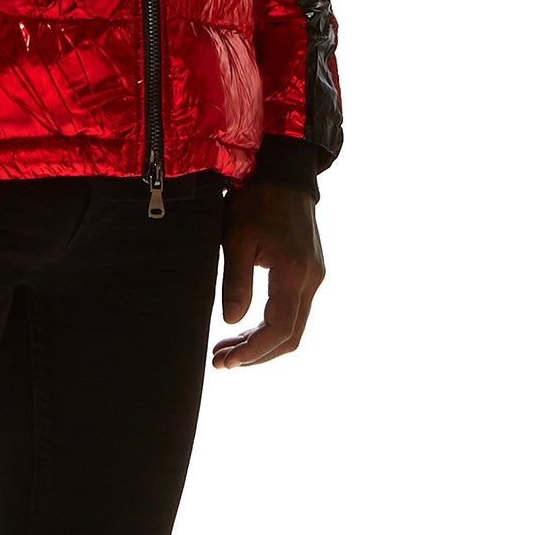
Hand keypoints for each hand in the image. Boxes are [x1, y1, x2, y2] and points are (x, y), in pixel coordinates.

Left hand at [212, 180, 325, 369]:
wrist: (283, 173)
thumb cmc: (256, 200)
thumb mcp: (237, 239)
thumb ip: (236, 282)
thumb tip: (232, 322)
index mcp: (294, 272)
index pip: (279, 330)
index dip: (252, 351)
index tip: (225, 361)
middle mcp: (311, 279)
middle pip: (290, 336)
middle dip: (255, 354)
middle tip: (221, 361)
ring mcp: (313, 276)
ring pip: (293, 326)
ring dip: (261, 343)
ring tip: (227, 349)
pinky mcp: (309, 272)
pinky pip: (294, 310)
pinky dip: (270, 326)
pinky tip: (244, 328)